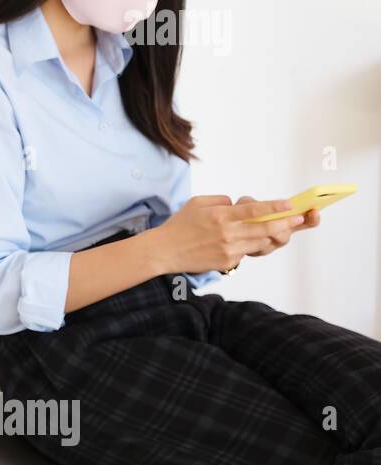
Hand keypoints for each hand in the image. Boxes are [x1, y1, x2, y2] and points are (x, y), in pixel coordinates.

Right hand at [152, 195, 305, 273]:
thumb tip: (238, 205)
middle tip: (299, 218)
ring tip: (284, 229)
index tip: (289, 204)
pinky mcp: (227, 262)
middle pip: (265, 228)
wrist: (165, 251)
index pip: (254, 210)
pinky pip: (247, 253)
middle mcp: (227, 233)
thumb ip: (221, 202)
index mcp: (220, 216)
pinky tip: (254, 241)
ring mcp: (229, 250)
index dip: (275, 207)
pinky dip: (253, 246)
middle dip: (286, 222)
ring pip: (261, 242)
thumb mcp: (197, 203)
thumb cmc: (180, 225)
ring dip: (275, 235)